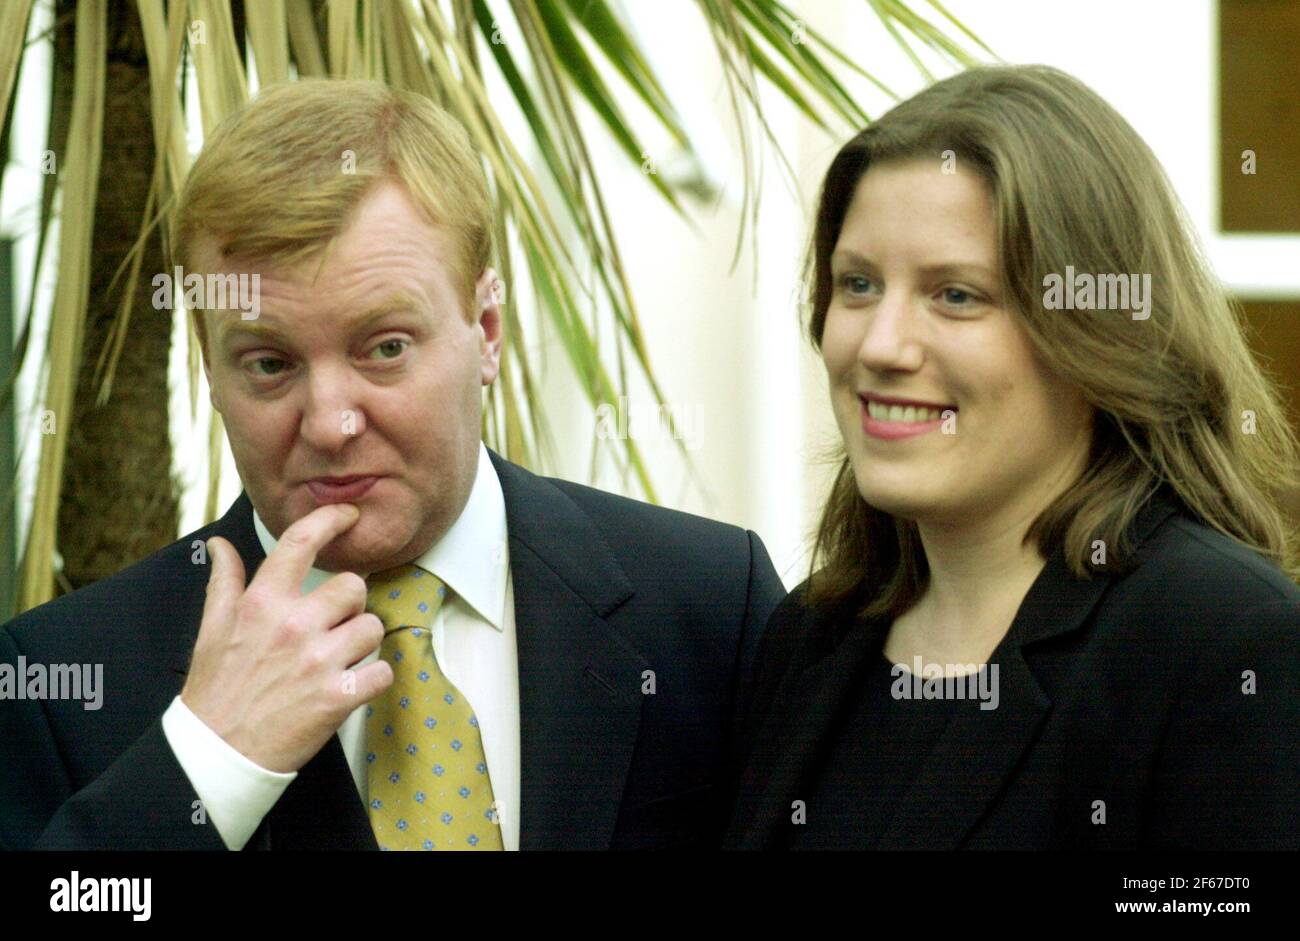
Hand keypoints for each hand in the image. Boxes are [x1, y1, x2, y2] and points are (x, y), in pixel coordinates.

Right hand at [182, 503, 391, 772]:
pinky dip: (373, 679)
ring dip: (361, 643)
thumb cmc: (215, 691)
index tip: (348, 515)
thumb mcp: (211, 630)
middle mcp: (292, 626)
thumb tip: (220, 545)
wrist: (216, 754)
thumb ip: (225, 583)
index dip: (331, 519)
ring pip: (372, 627)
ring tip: (337, 659)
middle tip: (331, 625)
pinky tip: (351, 685)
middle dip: (349, 604)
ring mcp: (318, 661)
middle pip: (353, 586)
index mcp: (261, 604)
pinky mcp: (338, 697)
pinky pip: (382, 671)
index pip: (300, 542)